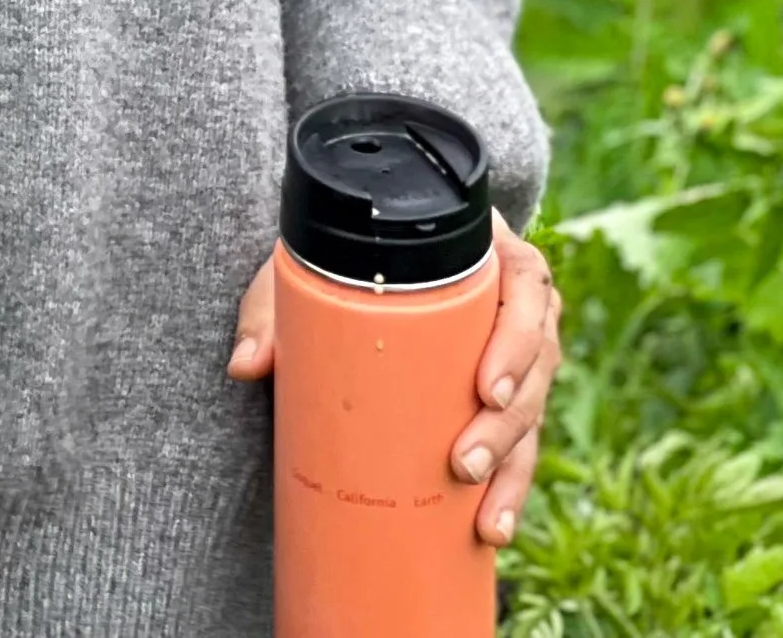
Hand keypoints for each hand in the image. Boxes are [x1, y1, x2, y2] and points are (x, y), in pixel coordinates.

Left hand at [227, 210, 561, 545]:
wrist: (344, 254)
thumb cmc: (337, 253)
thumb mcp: (308, 266)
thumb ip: (273, 309)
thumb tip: (244, 365)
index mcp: (482, 252)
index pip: (527, 285)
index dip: (520, 339)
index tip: (488, 388)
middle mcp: (508, 300)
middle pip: (538, 363)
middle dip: (508, 425)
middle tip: (464, 464)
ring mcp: (511, 352)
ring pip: (533, 413)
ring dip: (513, 470)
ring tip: (485, 523)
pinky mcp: (499, 395)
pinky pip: (520, 443)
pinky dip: (508, 487)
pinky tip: (491, 530)